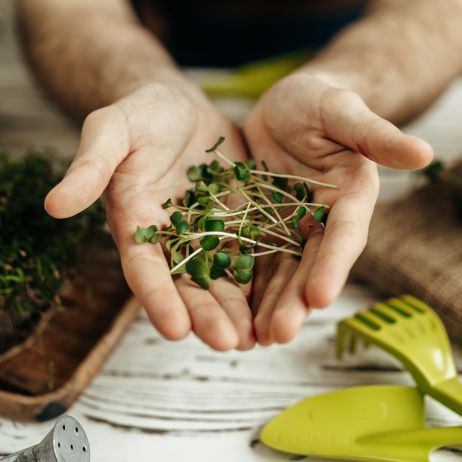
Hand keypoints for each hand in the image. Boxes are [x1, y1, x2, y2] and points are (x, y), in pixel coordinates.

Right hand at [45, 83, 254, 350]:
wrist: (180, 109)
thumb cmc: (141, 116)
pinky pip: (254, 253)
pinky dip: (267, 279)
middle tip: (230, 345)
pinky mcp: (239, 222)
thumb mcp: (112, 131)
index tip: (175, 331)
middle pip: (189, 284)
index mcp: (137, 224)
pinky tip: (283, 301)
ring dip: (241, 310)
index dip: (158, 299)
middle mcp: (173, 238)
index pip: (144, 269)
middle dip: (208, 316)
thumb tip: (53, 206)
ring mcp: (209, 233)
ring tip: (261, 338)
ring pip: (225, 278)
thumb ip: (90, 167)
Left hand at [244, 74, 432, 344]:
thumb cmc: (319, 102)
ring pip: (279, 270)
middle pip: (309, 264)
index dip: (333, 266)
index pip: (343, 236)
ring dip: (268, 304)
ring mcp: (287, 225)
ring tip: (254, 337)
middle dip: (294, 300)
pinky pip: (251, 257)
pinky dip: (244, 284)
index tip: (320, 298)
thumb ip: (375, 136)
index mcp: (348, 198)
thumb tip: (423, 152)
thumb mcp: (343, 112)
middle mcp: (320, 220)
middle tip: (278, 335)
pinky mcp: (259, 224)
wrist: (287, 105)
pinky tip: (232, 309)